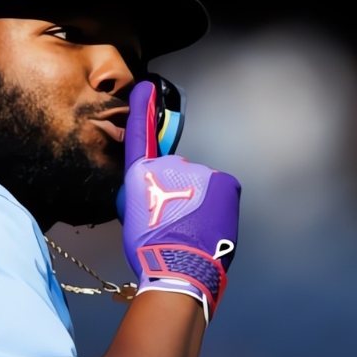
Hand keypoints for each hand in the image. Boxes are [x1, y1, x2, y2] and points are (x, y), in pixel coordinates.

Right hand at [119, 80, 240, 322]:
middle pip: (177, 172)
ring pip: (200, 184)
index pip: (140, 135)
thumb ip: (144, 195)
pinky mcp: (223, 182)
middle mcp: (170, 165)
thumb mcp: (133, 218)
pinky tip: (209, 225)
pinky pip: (220, 190)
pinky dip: (217, 204)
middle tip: (176, 221)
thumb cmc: (151, 252)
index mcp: (141, 174)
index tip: (146, 88)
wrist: (179, 269)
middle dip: (178, 190)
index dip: (142, 110)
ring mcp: (199, 172)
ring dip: (199, 200)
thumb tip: (154, 192)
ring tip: (194, 229)